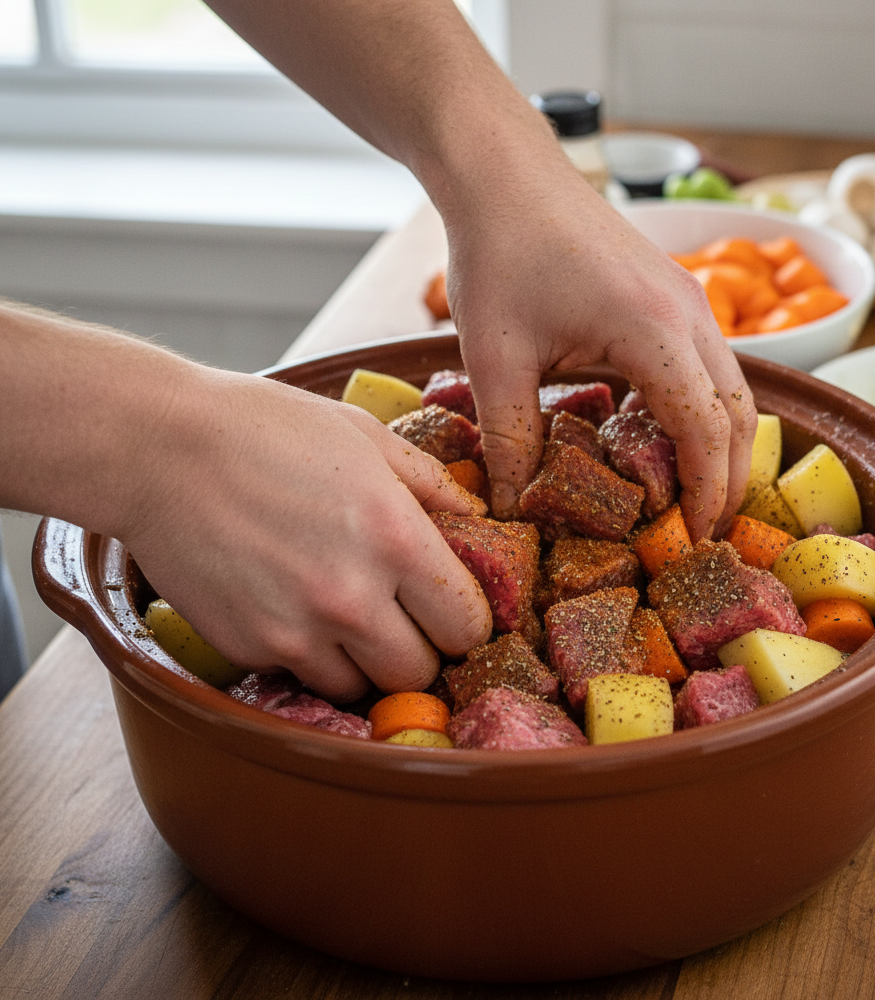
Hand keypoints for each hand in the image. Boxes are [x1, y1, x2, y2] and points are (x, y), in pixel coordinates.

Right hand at [121, 369, 492, 700]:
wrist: (158, 448)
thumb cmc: (267, 428)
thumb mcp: (364, 436)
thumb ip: (430, 483)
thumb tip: (474, 517)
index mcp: (396, 539)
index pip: (468, 625)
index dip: (465, 620)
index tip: (450, 607)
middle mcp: (352, 597)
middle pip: (420, 673)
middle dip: (421, 650)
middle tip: (403, 618)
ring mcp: (295, 631)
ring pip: (361, 687)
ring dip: (364, 660)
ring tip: (346, 613)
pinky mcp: (249, 648)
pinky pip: (301, 673)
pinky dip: (308, 652)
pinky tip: (292, 604)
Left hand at [445, 172, 758, 540]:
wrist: (503, 172)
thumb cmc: (497, 252)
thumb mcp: (494, 358)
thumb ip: (510, 440)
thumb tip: (514, 508)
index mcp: (654, 329)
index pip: (706, 430)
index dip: (707, 494)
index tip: (691, 541)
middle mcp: (690, 312)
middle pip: (738, 415)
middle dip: (727, 479)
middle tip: (696, 533)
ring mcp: (689, 298)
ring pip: (732, 388)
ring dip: (719, 445)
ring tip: (688, 496)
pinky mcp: (674, 292)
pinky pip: (709, 364)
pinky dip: (701, 409)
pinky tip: (663, 438)